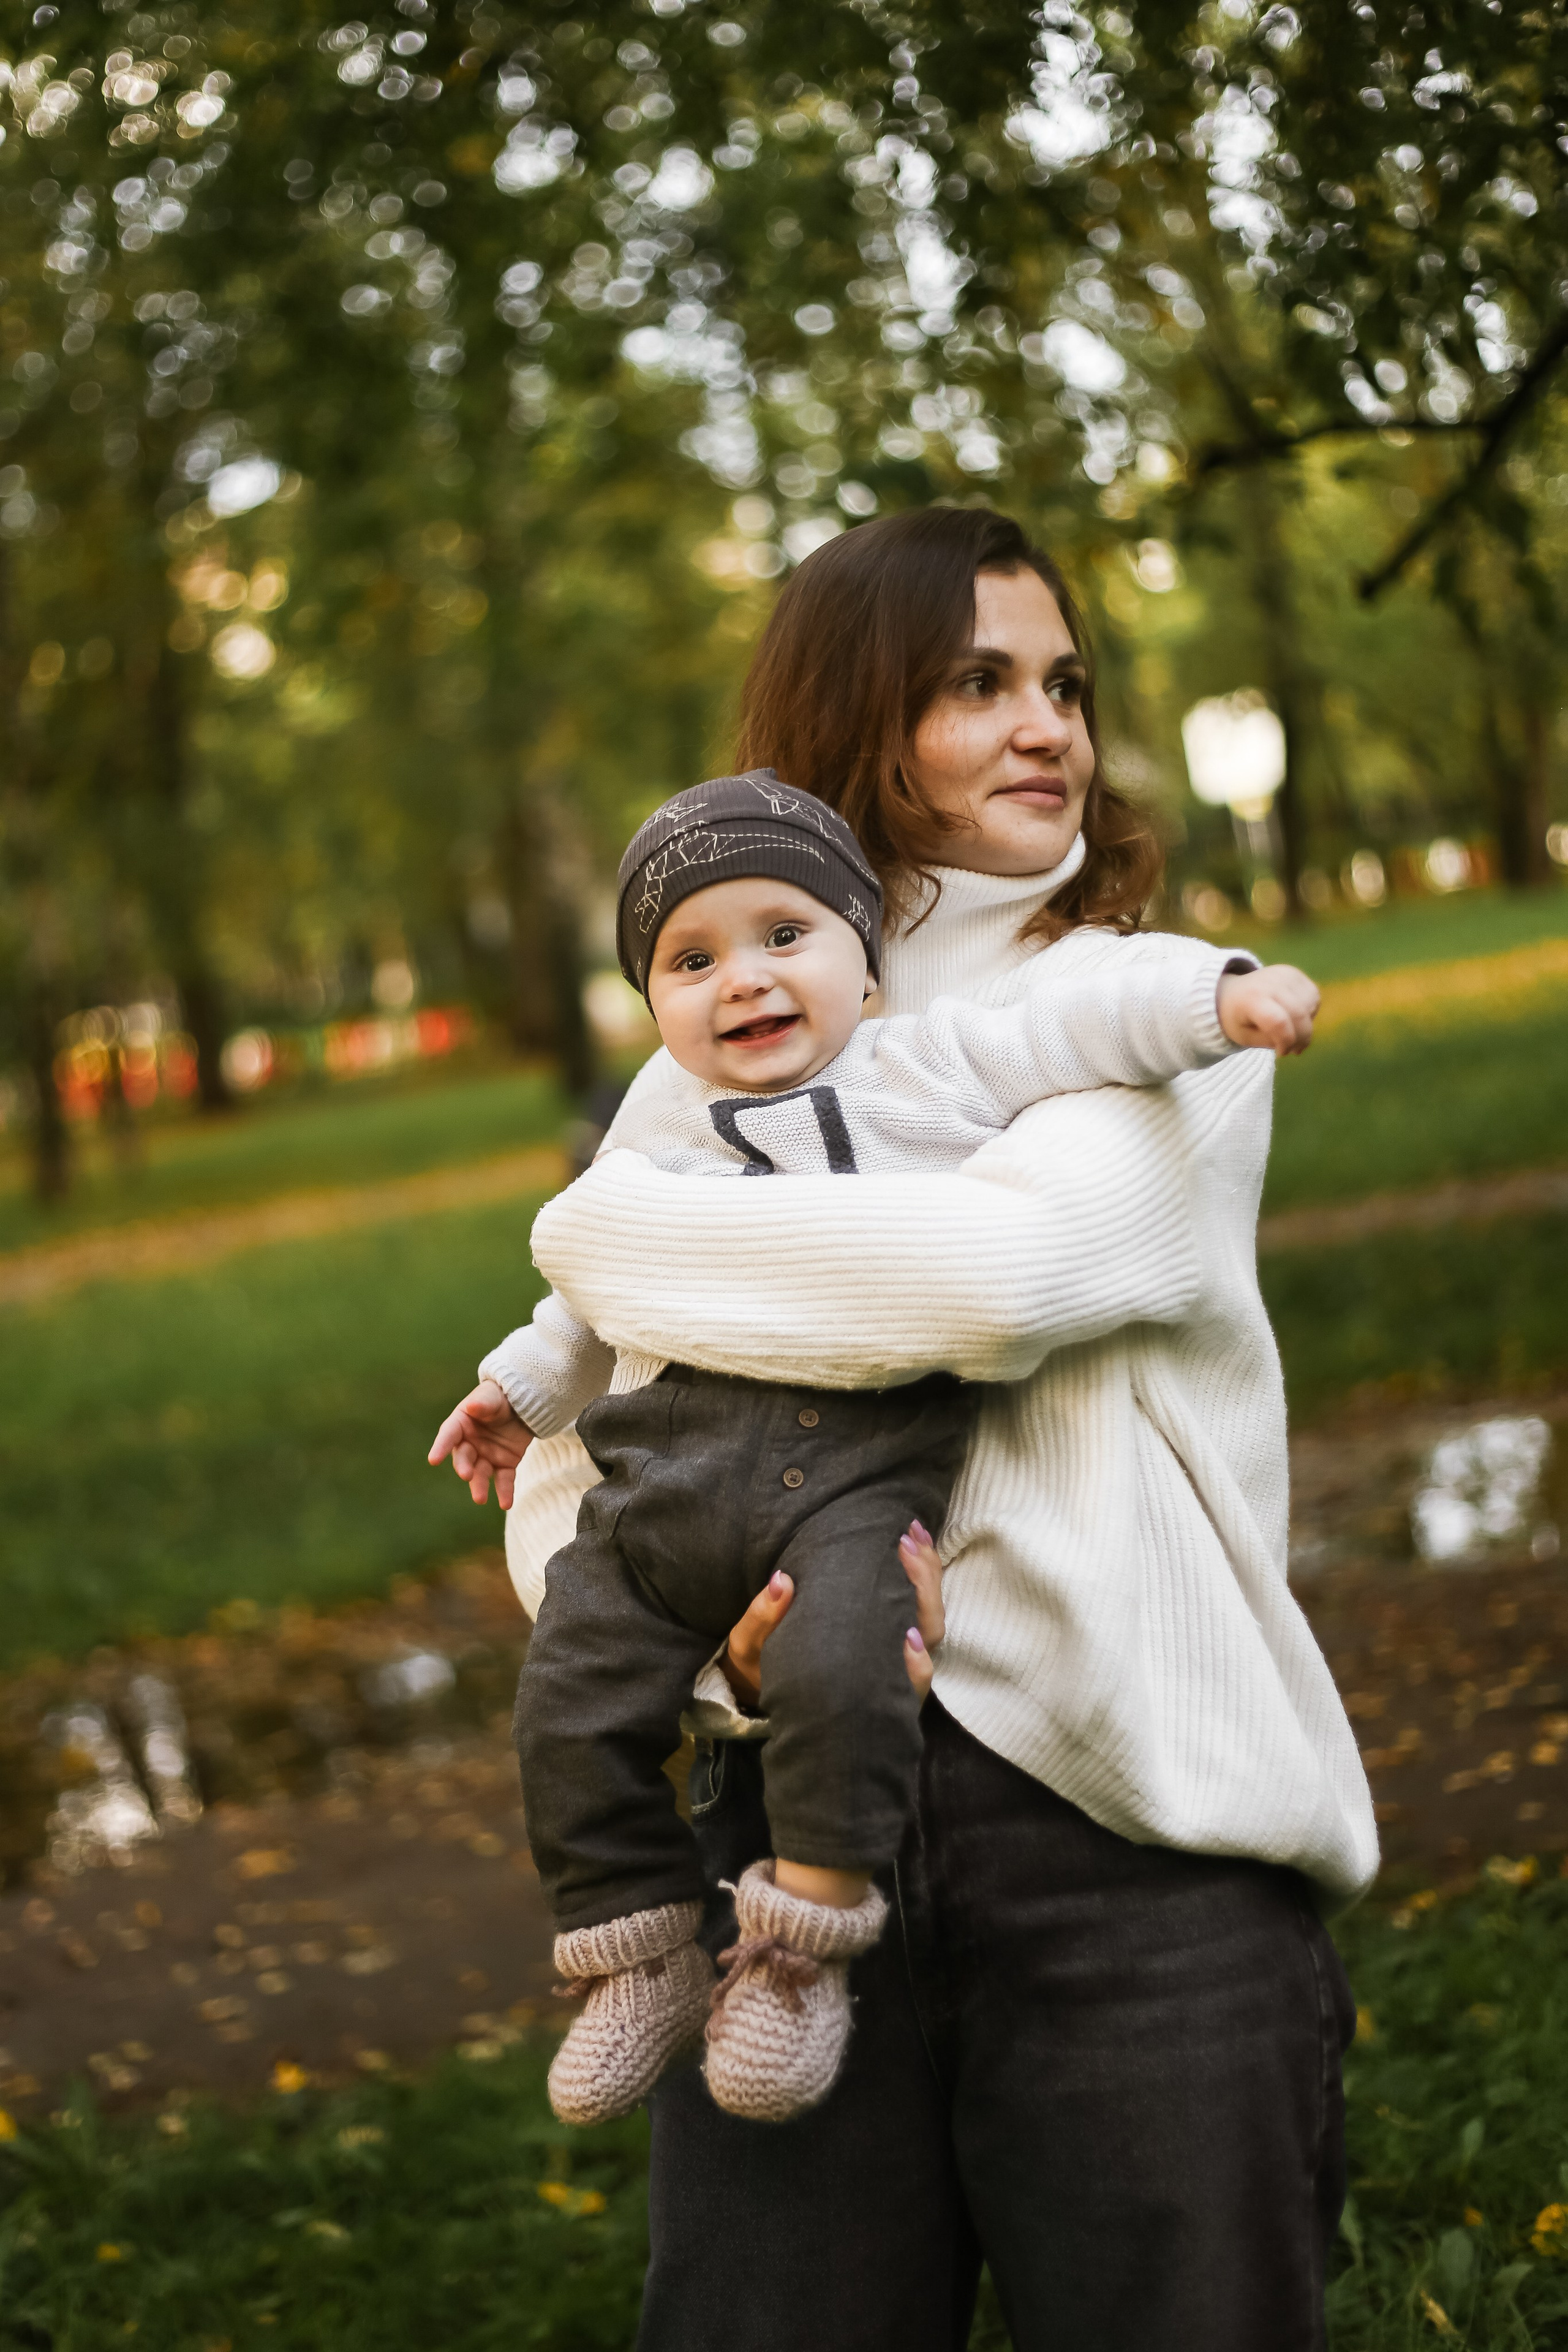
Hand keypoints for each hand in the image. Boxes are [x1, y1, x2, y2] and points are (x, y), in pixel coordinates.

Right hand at [427, 1379, 532, 1508]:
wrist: (522, 1404)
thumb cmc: (499, 1397)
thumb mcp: (492, 1397)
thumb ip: (483, 1404)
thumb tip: (472, 1406)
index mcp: (460, 1424)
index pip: (448, 1436)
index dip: (440, 1447)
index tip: (433, 1460)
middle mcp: (470, 1444)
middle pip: (464, 1458)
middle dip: (464, 1467)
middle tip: (466, 1475)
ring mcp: (486, 1456)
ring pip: (481, 1474)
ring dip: (479, 1486)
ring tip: (480, 1499)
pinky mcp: (504, 1465)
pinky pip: (504, 1480)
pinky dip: (505, 1492)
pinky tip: (505, 1503)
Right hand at [719, 1518, 946, 1710]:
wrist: (763, 1665)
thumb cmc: (759, 1663)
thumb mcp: (750, 1646)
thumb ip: (763, 1620)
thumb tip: (781, 1582)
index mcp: (859, 1686)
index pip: (905, 1680)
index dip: (915, 1663)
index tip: (907, 1632)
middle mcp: (886, 1668)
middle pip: (928, 1633)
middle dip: (924, 1587)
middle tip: (903, 1544)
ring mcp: (893, 1644)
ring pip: (931, 1613)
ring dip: (927, 1571)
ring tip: (909, 1530)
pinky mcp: (890, 1619)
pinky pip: (919, 1597)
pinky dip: (921, 1567)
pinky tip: (910, 1536)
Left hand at [1217, 963, 1319, 1056]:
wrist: (1232, 991)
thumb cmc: (1238, 1019)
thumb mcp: (1245, 1037)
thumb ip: (1270, 1041)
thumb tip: (1296, 1041)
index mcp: (1251, 999)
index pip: (1278, 1022)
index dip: (1286, 1041)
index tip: (1281, 1053)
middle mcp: (1270, 982)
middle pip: (1298, 1015)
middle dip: (1300, 1039)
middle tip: (1293, 1050)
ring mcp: (1285, 975)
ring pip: (1310, 1007)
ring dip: (1306, 1026)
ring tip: (1291, 1032)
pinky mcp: (1296, 973)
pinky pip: (1313, 998)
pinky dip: (1308, 1013)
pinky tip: (1294, 1016)